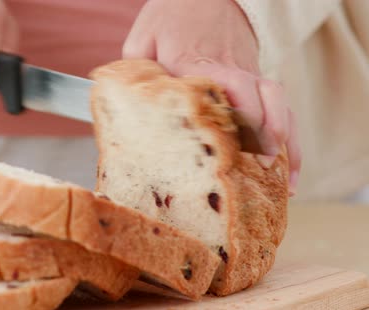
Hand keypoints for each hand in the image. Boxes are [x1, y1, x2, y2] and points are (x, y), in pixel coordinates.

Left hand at [123, 0, 300, 193]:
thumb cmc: (171, 17)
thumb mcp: (143, 38)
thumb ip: (137, 72)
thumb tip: (130, 109)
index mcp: (197, 61)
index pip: (226, 82)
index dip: (236, 110)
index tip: (236, 139)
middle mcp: (230, 69)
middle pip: (260, 96)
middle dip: (264, 132)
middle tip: (260, 165)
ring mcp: (248, 75)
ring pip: (278, 105)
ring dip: (284, 143)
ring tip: (283, 182)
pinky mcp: (256, 82)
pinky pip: (281, 109)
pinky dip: (290, 140)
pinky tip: (289, 170)